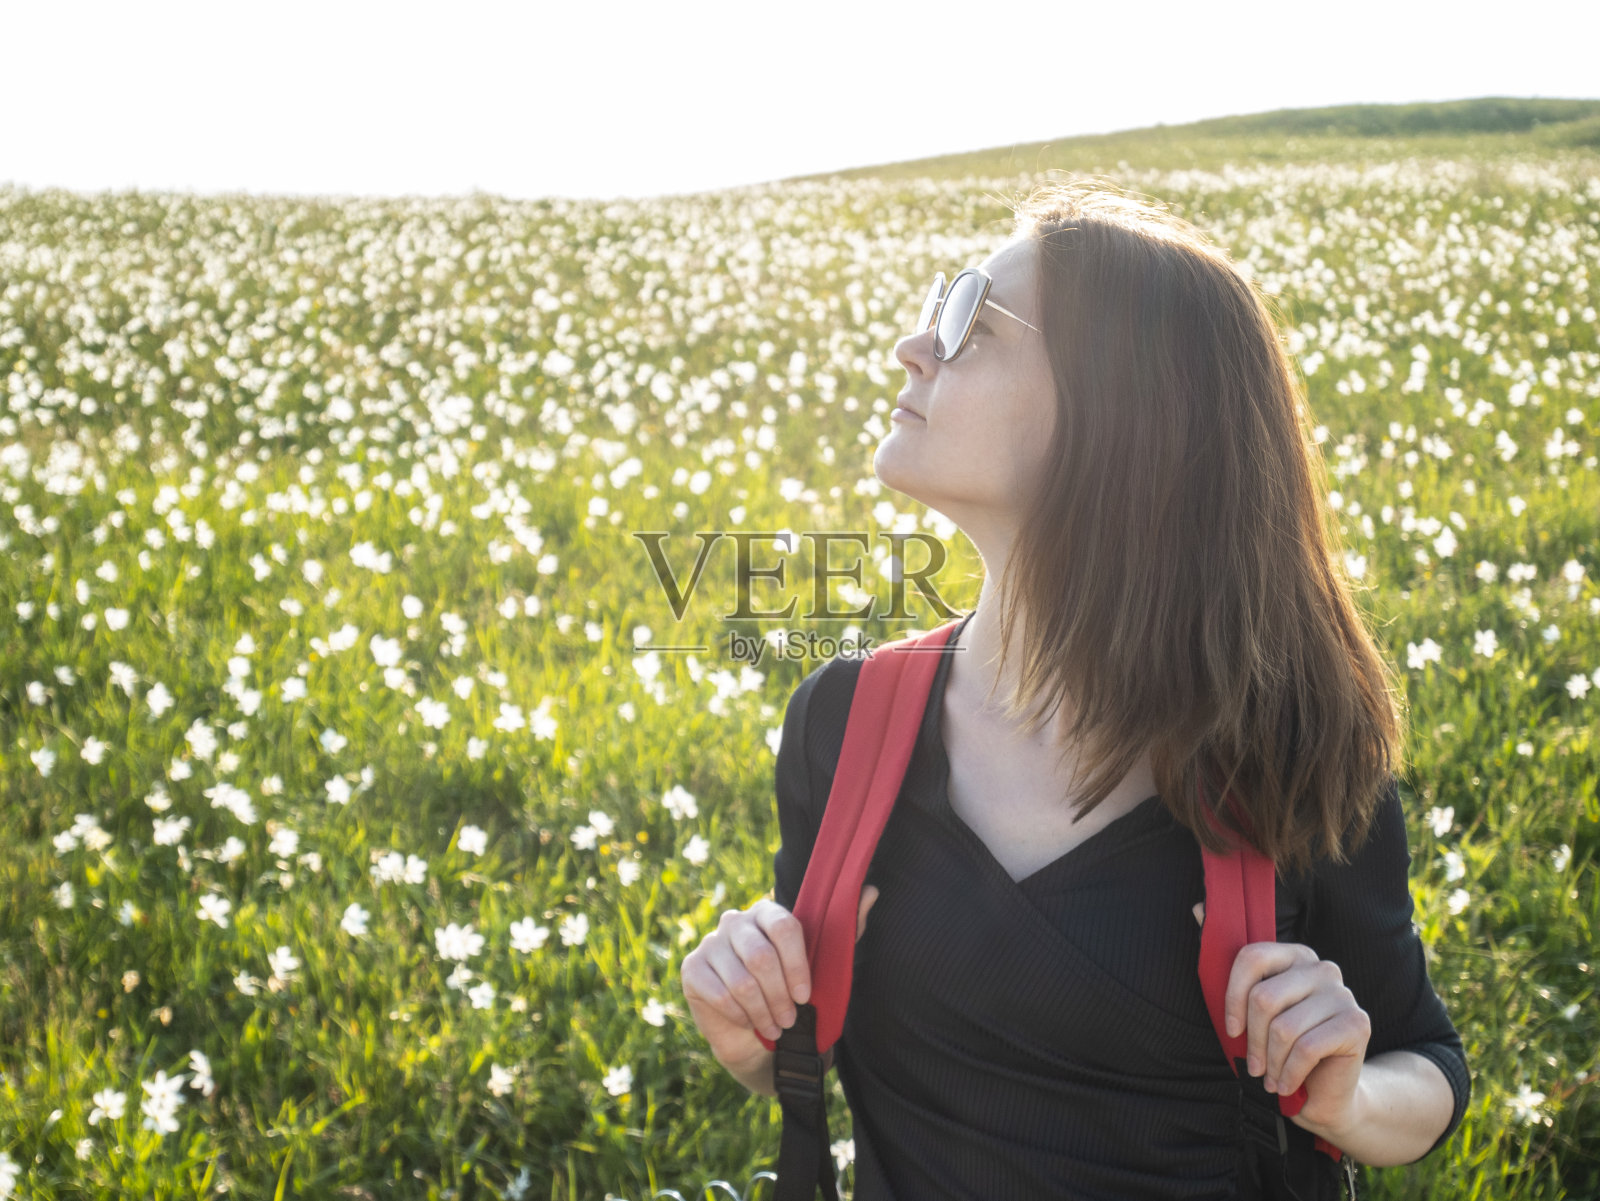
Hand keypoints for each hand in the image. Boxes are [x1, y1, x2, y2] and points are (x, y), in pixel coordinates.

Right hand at [682, 887, 879, 1073]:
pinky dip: (741, 1016)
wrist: (754, 1033)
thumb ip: (846, 928)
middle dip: (780, 996)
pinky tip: (750, 1022)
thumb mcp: (823, 963)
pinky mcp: (692, 970)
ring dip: (763, 1011)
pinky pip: (720, 995)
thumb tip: (872, 890)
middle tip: (790, 1019)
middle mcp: (734, 920)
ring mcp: (710, 944)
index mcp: (766, 911)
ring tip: (775, 1026)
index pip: (784, 926)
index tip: (806, 995)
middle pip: (762, 957)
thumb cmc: (790, 991)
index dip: (798, 965)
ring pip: (742, 981)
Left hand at [1192, 901, 1368, 1138]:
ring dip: (1271, 1062)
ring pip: (1284, 1028)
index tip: (1232, 1030)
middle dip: (1253, 1041)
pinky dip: (1289, 1073)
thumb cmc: (1282, 1047)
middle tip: (1254, 1066)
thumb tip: (1197, 907)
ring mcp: (1343, 994)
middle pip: (1264, 997)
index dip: (1233, 998)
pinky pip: (1306, 1048)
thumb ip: (1230, 964)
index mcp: (1295, 955)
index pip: (1251, 958)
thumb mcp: (1251, 1007)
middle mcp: (1322, 968)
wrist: (1328, 1091)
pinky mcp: (1357, 1023)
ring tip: (1271, 1077)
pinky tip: (1287, 1084)